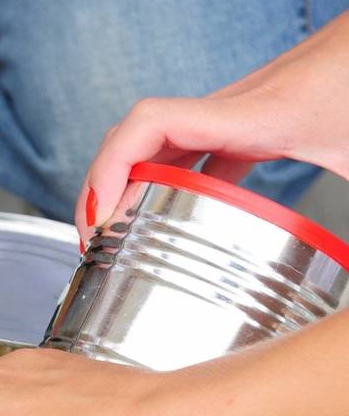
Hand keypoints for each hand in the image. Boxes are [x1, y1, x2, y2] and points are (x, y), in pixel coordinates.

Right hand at [76, 10, 348, 239]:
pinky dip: (162, 182)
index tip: (98, 216)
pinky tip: (166, 215)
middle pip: (134, 138)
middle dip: (99, 188)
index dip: (109, 167)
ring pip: (153, 145)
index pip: (149, 123)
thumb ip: (348, 223)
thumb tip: (348, 303)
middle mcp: (230, 113)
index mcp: (250, 117)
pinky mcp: (247, 124)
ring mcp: (234, 117)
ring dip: (123, 184)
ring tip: (111, 232)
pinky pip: (189, 152)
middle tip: (91, 241)